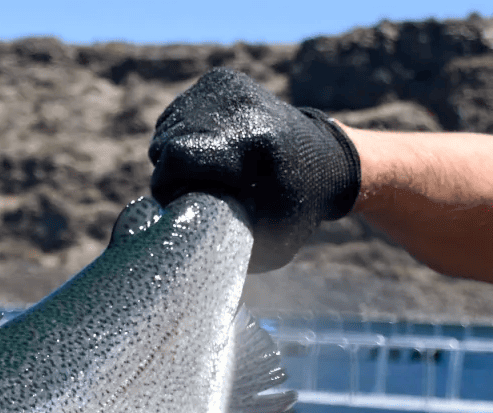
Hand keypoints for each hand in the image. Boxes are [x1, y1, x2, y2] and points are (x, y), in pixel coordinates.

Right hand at [149, 68, 360, 271]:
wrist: (326, 158)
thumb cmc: (297, 209)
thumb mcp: (272, 243)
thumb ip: (226, 249)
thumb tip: (179, 254)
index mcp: (250, 144)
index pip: (176, 158)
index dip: (165, 186)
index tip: (176, 203)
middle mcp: (238, 107)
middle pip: (167, 143)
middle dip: (170, 172)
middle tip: (192, 190)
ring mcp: (227, 87)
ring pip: (167, 127)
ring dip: (173, 154)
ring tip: (201, 171)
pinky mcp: (221, 79)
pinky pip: (176, 112)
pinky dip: (181, 134)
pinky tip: (206, 149)